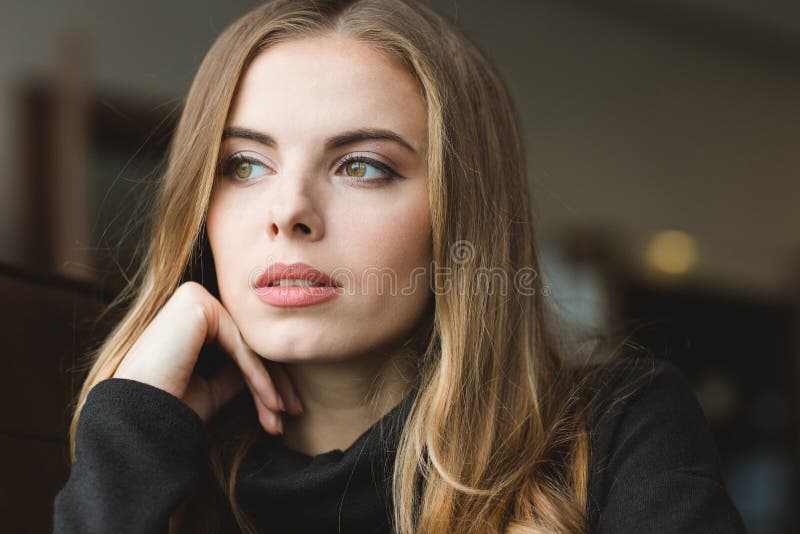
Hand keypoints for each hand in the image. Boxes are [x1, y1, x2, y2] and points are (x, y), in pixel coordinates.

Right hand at [112, 281, 301, 433]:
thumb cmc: (169, 405)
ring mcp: (195, 297)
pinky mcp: (198, 304)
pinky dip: (259, 378)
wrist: (136, 419)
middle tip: (295, 413)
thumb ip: (238, 370)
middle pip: (249, 344)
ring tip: (282, 417)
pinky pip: (241, 346)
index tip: (284, 412)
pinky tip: (271, 404)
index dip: (267, 380)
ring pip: (249, 346)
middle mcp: (193, 300)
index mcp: (193, 317)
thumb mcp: (213, 386)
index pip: (242, 347)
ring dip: (271, 386)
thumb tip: (270, 368)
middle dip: (276, 383)